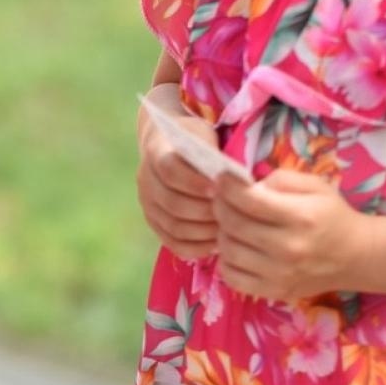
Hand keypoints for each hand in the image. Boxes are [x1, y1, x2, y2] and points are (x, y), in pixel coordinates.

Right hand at [136, 85, 220, 259]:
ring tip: (228, 231)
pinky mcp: (154, 222)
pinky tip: (216, 243)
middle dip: (205, 212)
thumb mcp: (206, 138)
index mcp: (157, 150)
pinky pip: (172, 242)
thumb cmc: (198, 141)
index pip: (169, 170)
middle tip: (232, 215)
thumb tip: (239, 182)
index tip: (220, 189)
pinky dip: (196, 247)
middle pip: (173, 203)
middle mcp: (146, 179)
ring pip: (173, 226)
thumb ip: (215, 156)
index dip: (194, 182)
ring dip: (204, 231)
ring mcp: (147, 203)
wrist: (172, 147)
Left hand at [212, 170, 368, 301]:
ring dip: (221, 233)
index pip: (249, 201)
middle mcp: (289, 248)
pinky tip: (235, 249)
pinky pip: (232, 278)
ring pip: (229, 251)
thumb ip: (280, 179)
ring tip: (229, 224)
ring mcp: (280, 274)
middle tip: (220, 199)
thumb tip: (246, 186)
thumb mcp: (315, 186)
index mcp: (300, 217)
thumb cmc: (333, 216)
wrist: (356, 257)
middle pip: (234, 225)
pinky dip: (225, 261)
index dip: (227, 187)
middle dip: (219, 206)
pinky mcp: (275, 292)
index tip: (221, 178)